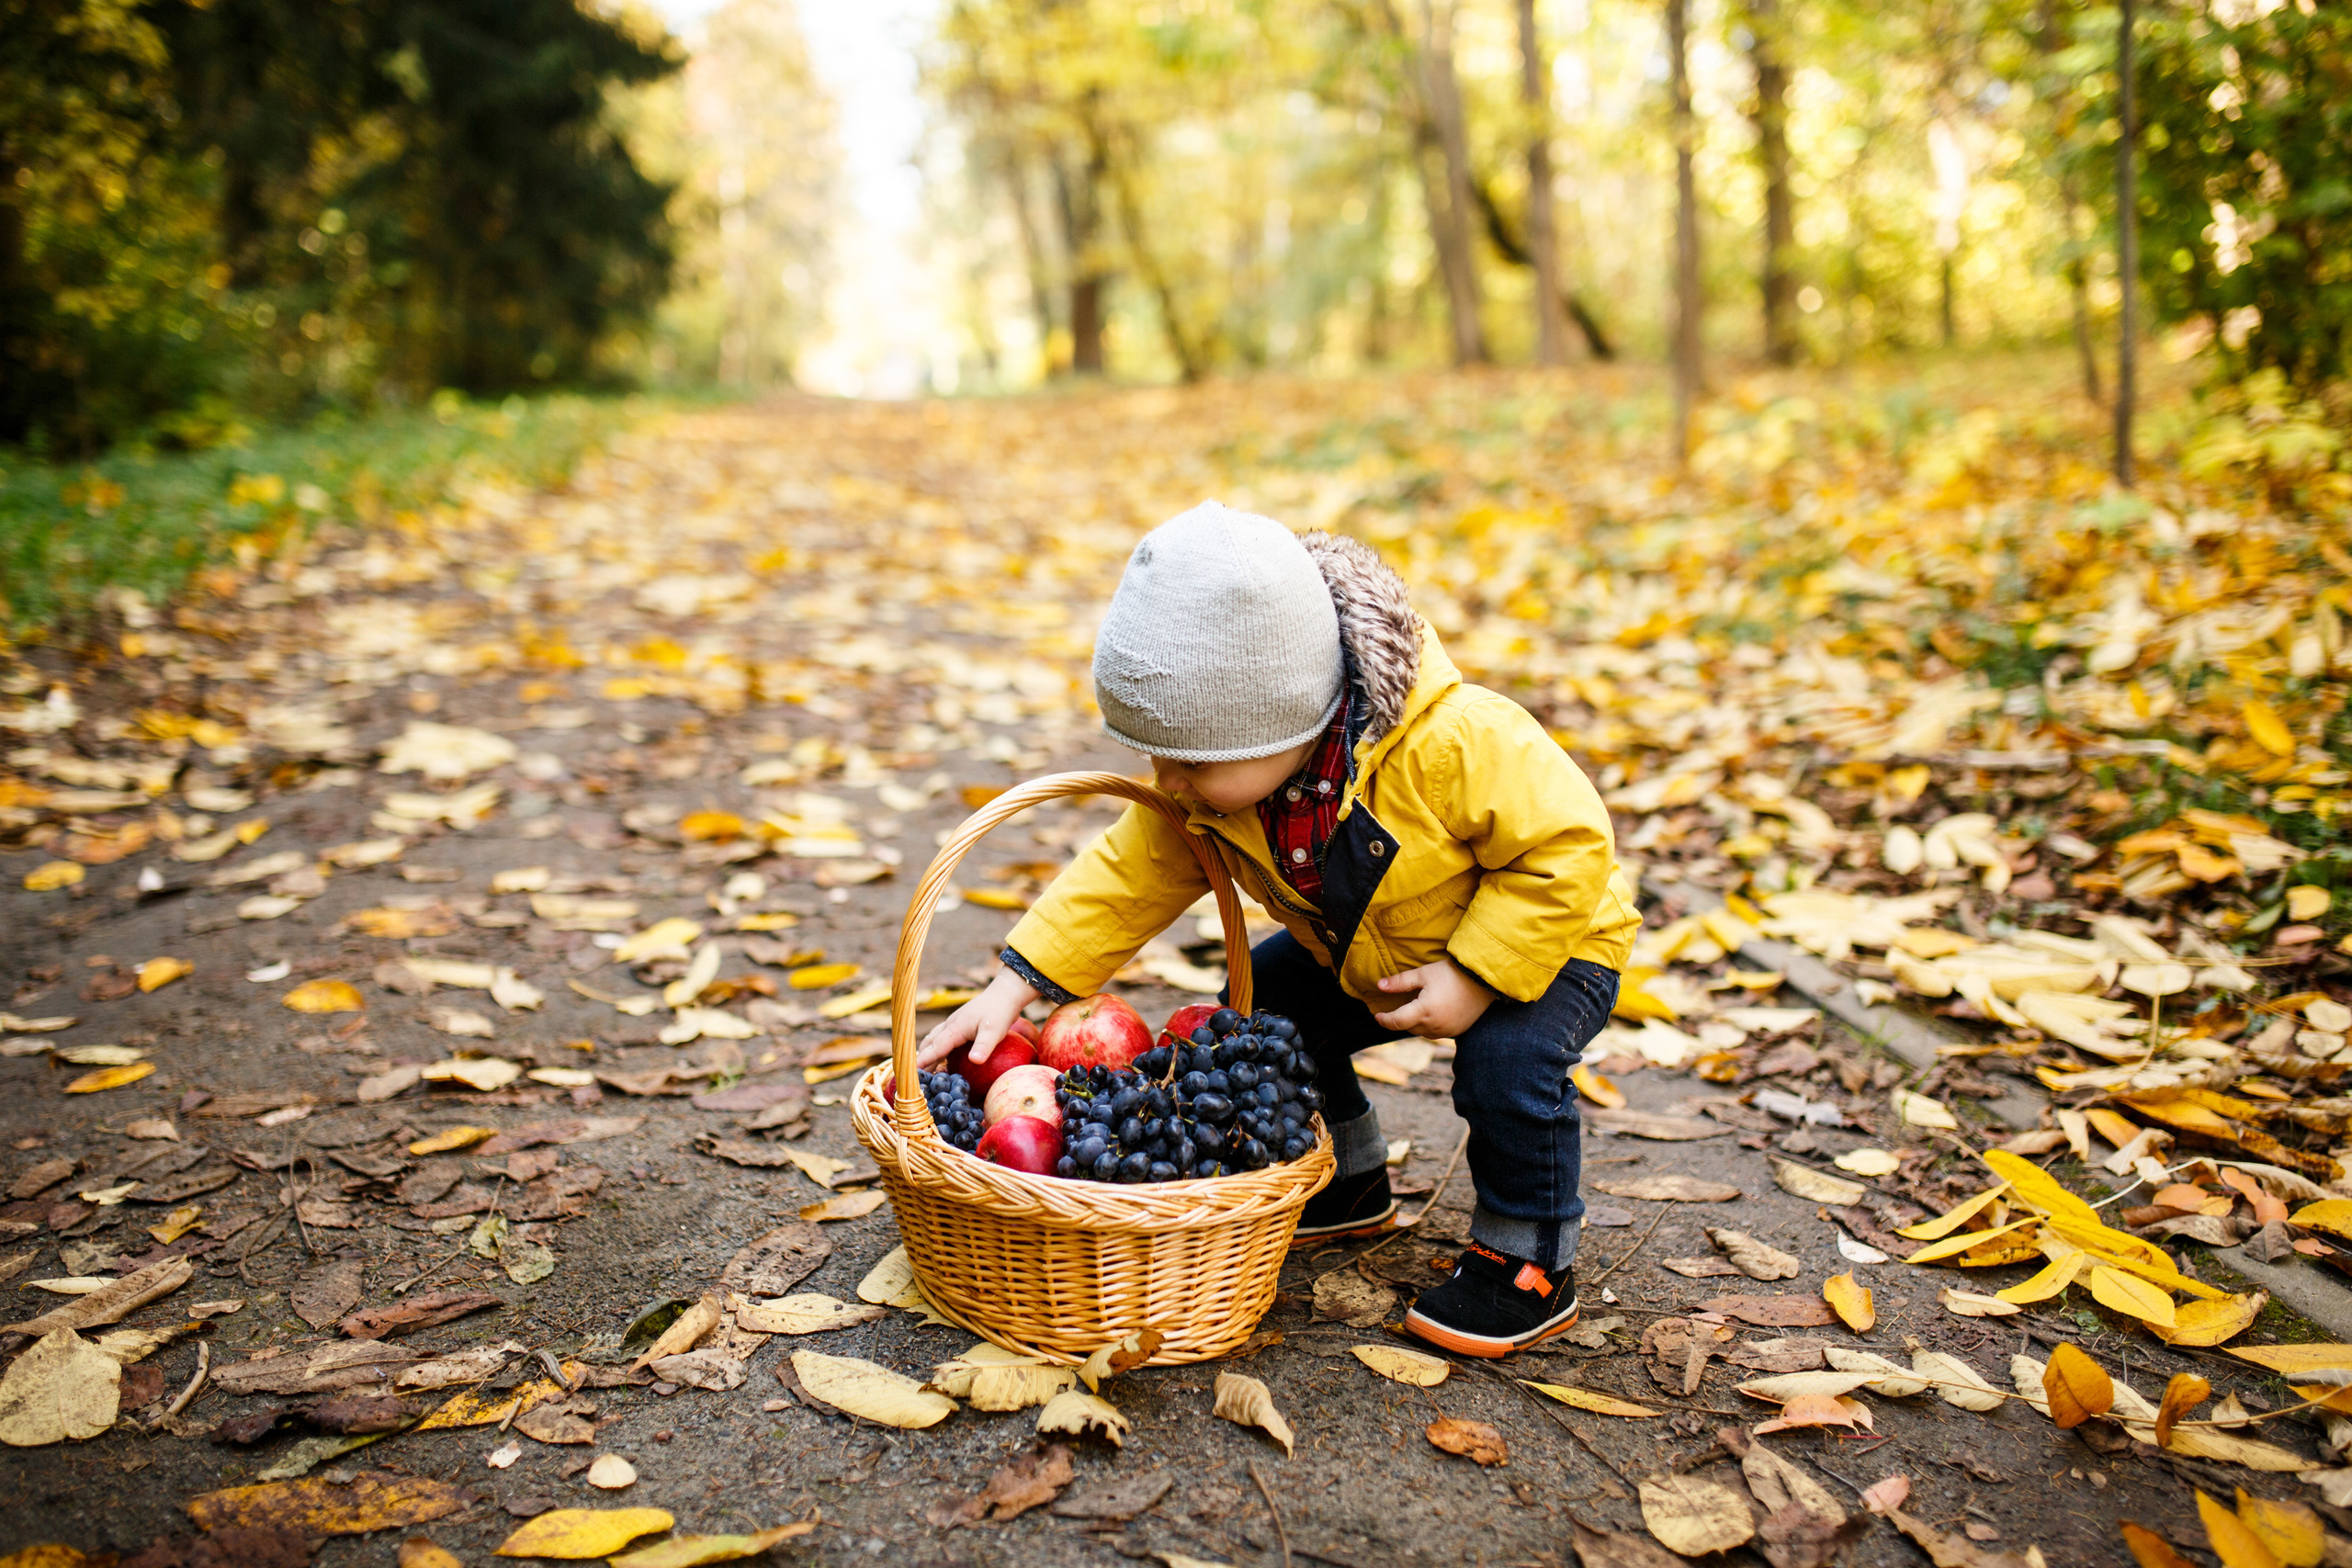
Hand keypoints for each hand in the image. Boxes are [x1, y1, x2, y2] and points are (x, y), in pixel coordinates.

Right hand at [916, 968, 1039, 1068]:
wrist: (1005, 993)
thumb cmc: (1000, 1012)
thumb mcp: (994, 1031)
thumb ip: (984, 1046)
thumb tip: (974, 1061)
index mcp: (955, 1028)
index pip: (936, 1047)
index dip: (924, 1060)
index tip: (913, 1072)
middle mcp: (951, 1025)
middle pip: (930, 1043)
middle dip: (922, 1058)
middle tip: (916, 1075)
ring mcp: (955, 1023)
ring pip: (935, 1038)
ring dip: (928, 1051)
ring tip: (925, 1067)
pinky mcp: (961, 1024)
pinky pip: (944, 1037)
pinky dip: (938, 1047)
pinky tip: (945, 1056)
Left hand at [1371, 959, 1493, 1038]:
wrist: (1483, 979)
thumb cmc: (1451, 973)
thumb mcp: (1423, 974)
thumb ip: (1400, 982)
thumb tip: (1380, 986)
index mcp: (1423, 1012)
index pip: (1396, 1022)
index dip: (1384, 1020)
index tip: (1377, 1016)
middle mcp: (1434, 1026)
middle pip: (1409, 1027)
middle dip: (1400, 1020)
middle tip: (1395, 1010)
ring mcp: (1447, 1031)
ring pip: (1423, 1032)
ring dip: (1415, 1024)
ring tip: (1413, 1011)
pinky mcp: (1458, 1031)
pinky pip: (1437, 1033)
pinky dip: (1430, 1026)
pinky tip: (1431, 1014)